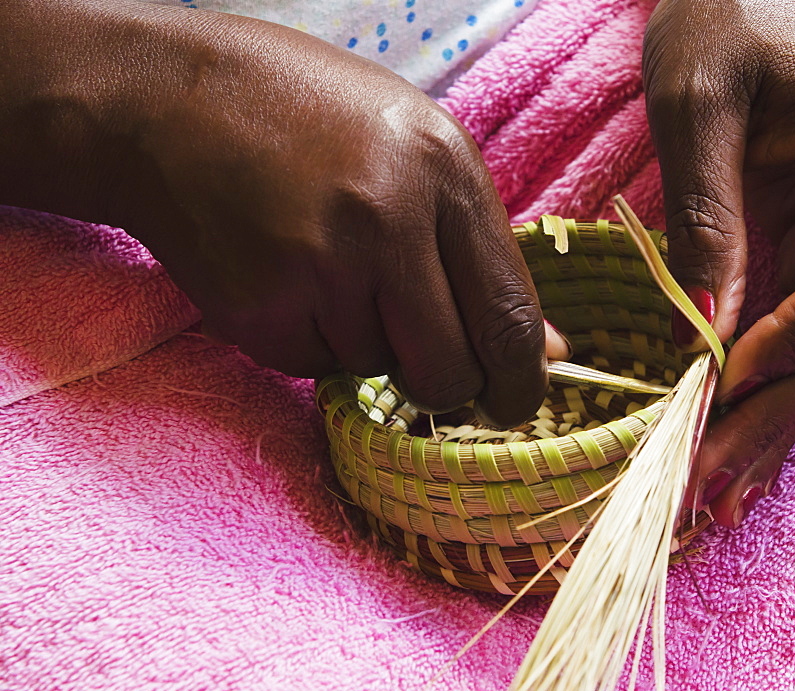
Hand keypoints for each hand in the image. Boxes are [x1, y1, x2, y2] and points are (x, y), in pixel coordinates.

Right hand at [1, 1, 559, 426]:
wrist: (169, 104)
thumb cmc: (312, 119)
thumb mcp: (420, 151)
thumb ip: (484, 254)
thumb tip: (545, 351)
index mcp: (443, 174)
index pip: (508, 317)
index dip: (520, 380)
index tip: (514, 403)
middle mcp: (386, 223)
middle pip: (448, 370)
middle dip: (445, 385)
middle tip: (427, 362)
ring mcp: (316, 270)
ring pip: (377, 369)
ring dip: (367, 341)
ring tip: (329, 265)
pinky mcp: (257, 311)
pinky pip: (315, 366)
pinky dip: (312, 339)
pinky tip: (288, 275)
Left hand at [643, 0, 794, 524]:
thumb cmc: (726, 12)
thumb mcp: (696, 103)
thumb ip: (707, 214)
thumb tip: (703, 332)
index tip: (724, 373)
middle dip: (772, 415)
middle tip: (703, 483)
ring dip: (765, 424)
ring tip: (713, 495)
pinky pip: (787, 328)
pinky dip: (756, 388)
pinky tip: (727, 440)